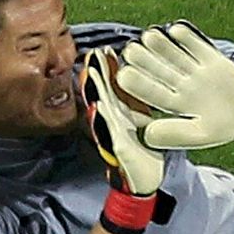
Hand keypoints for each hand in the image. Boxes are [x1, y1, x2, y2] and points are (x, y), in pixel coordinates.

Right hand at [79, 47, 164, 195]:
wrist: (143, 183)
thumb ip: (136, 106)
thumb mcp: (142, 124)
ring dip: (95, 93)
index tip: (106, 50)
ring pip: (102, 111)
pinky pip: (110, 134)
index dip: (110, 70)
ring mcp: (114, 137)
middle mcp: (114, 124)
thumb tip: (139, 81)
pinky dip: (103, 121)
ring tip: (90, 74)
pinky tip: (98, 107)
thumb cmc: (142, 153)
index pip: (116, 89)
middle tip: (93, 54)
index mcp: (123, 117)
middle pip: (104, 95)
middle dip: (98, 75)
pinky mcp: (119, 151)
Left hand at [116, 21, 233, 149]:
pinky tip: (175, 30)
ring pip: (176, 56)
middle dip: (145, 60)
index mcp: (177, 104)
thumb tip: (146, 135)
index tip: (124, 76)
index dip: (138, 84)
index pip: (153, 92)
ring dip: (162, 45)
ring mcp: (197, 70)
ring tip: (149, 36)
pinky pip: (198, 46)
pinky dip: (188, 38)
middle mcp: (183, 85)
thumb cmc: (225, 126)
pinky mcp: (212, 58)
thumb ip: (175, 134)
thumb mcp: (202, 134)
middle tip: (130, 50)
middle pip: (161, 70)